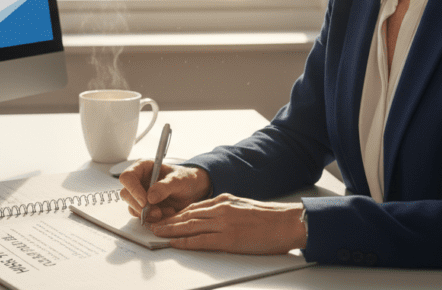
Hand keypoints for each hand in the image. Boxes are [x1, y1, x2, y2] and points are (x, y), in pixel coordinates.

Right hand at [119, 162, 210, 222]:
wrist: (194, 190)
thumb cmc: (186, 179)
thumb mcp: (179, 180)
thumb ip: (165, 186)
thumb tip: (150, 197)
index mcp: (143, 167)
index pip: (127, 177)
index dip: (133, 189)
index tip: (145, 201)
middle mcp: (139, 180)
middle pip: (126, 194)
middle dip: (140, 206)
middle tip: (156, 211)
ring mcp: (141, 194)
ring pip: (132, 207)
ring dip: (147, 214)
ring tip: (166, 212)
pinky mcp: (145, 207)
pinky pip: (141, 216)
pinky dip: (152, 218)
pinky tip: (166, 213)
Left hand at [149, 194, 306, 254]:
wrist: (287, 222)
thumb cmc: (271, 218)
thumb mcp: (244, 207)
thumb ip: (228, 210)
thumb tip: (215, 218)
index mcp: (225, 200)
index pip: (195, 206)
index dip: (178, 213)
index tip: (167, 216)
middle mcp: (221, 209)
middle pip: (187, 215)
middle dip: (169, 220)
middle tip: (154, 224)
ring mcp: (223, 223)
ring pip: (189, 226)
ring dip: (170, 229)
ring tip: (157, 232)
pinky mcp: (227, 239)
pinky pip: (200, 240)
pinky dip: (184, 241)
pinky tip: (174, 242)